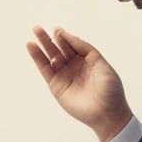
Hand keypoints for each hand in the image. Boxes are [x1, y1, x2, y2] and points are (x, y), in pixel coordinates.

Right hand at [26, 26, 132, 141]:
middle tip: (39, 28)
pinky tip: (31, 47)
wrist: (108, 113)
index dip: (65, 37)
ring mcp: (64, 75)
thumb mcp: (101, 64)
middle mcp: (74, 66)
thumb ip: (86, 49)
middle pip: (59, 49)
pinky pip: (45, 69)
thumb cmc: (110, 90)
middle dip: (50, 38)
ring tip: (34, 32)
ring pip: (50, 57)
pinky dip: (38, 58)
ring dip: (42, 45)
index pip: (73, 45)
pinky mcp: (56, 85)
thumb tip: (70, 37)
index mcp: (87, 60)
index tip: (58, 30)